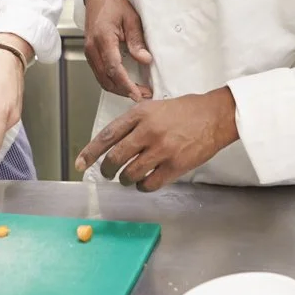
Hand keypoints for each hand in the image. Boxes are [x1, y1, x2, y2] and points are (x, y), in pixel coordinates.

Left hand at [74, 88, 238, 191]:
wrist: (215, 116)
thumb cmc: (185, 111)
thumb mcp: (155, 107)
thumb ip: (134, 123)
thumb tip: (113, 144)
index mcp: (140, 113)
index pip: (107, 135)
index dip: (90, 152)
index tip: (80, 163)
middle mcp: (148, 130)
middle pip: (115, 158)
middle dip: (107, 170)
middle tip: (107, 174)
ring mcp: (162, 149)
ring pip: (130, 174)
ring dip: (126, 180)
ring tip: (129, 177)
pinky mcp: (175, 165)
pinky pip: (149, 184)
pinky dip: (143, 186)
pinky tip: (146, 182)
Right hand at [84, 0, 152, 100]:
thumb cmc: (113, 3)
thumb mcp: (131, 19)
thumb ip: (137, 41)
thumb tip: (145, 60)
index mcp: (103, 38)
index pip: (114, 68)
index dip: (126, 84)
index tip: (138, 94)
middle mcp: (92, 48)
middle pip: (107, 78)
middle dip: (124, 91)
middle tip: (143, 95)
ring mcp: (89, 52)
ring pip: (102, 79)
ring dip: (118, 88)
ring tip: (136, 91)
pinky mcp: (90, 53)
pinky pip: (99, 73)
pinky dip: (112, 81)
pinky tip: (124, 83)